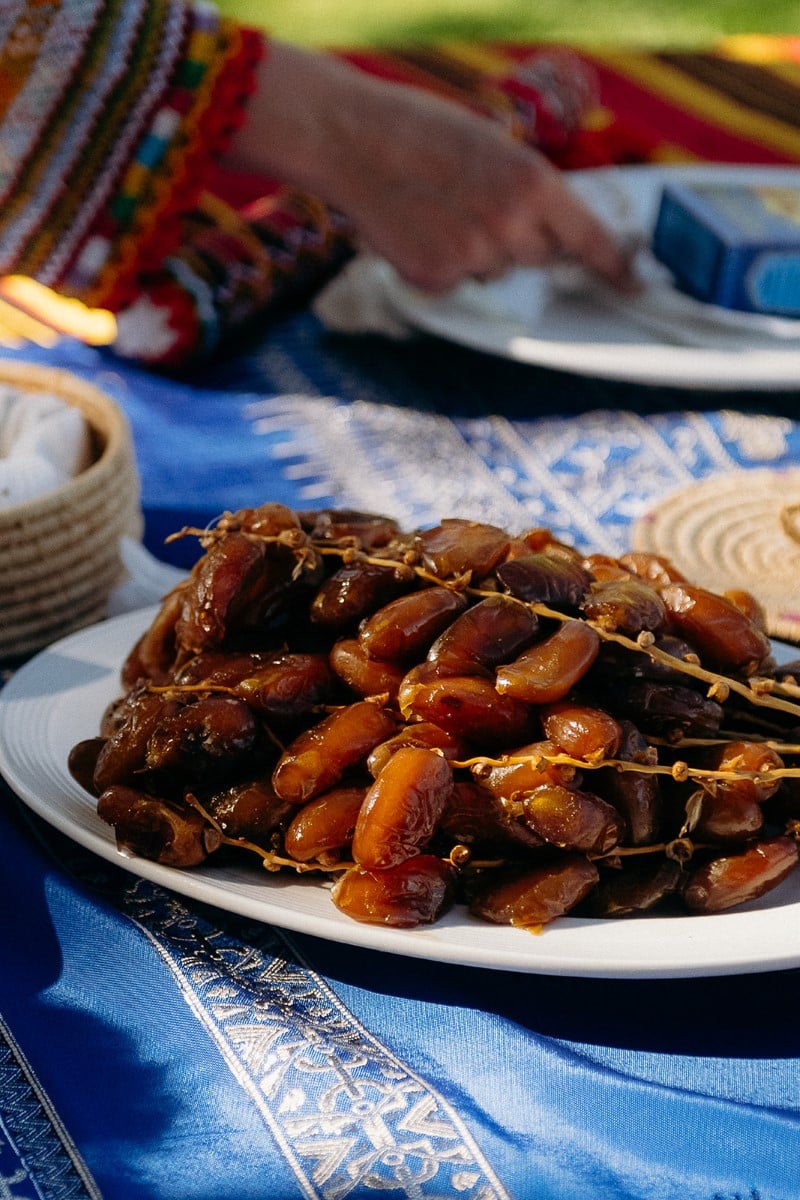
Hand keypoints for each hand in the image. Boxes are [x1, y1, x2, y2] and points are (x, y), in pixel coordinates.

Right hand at [226, 42, 636, 293]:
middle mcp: (510, 225)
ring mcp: (472, 257)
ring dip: (478, 250)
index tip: (630, 285)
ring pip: (496, 270)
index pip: (588, 237)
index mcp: (532, 183)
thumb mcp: (493, 146)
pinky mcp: (437, 278)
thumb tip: (552, 227)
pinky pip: (456, 281)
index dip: (612, 265)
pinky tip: (419, 228)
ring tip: (440, 210)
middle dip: (522, 240)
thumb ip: (528, 189)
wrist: (354, 141)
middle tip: (481, 206)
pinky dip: (442, 262)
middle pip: (539, 257)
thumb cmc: (421, 131)